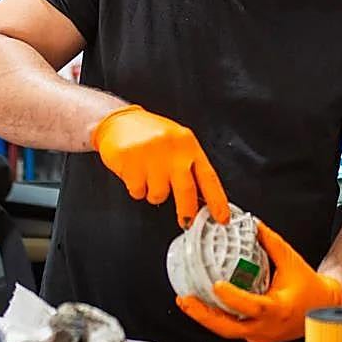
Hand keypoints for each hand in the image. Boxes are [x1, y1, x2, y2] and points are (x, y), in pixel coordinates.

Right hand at [91, 105, 228, 227]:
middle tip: (185, 221)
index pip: (209, 177)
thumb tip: (202, 200)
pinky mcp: (130, 160)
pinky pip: (138, 191)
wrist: (119, 120)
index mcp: (188, 144)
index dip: (217, 201)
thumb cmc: (150, 134)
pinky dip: (137, 189)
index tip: (222, 218)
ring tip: (149, 177)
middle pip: (186, 190)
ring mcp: (151, 154)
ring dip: (153, 193)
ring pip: (159, 195)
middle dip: (186, 211)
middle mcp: (172, 148)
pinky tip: (135, 173)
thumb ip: (189, 167)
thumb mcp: (177, 144)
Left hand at [176, 221, 341, 341]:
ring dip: (206, 318)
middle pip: (230, 328)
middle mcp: (267, 327)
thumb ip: (270, 242)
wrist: (323, 305)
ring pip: (228, 332)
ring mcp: (261, 335)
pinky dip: (218, 319)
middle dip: (204, 316)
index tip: (217, 286)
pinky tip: (205, 306)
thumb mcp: (290, 260)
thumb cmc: (310, 287)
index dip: (233, 298)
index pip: (252, 306)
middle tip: (186, 300)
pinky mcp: (257, 337)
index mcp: (278, 309)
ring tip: (188, 302)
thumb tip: (253, 225)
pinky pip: (234, 330)